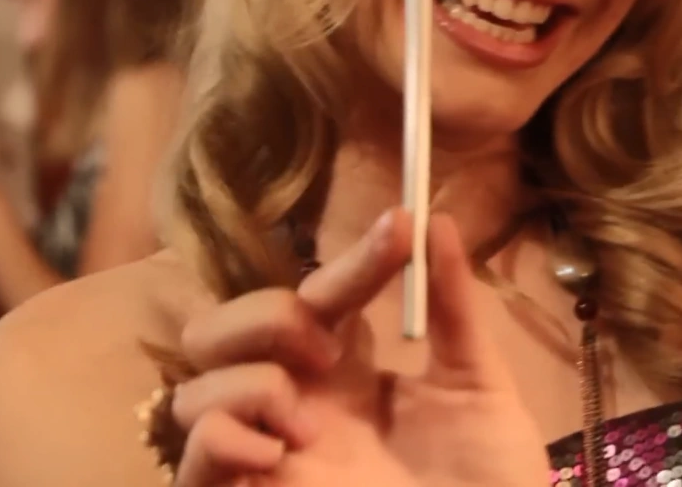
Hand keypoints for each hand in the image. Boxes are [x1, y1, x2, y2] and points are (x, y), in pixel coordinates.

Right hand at [171, 209, 550, 486]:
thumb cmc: (491, 483)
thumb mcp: (480, 388)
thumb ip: (455, 308)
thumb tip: (440, 221)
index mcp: (346, 373)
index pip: (318, 296)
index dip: (352, 261)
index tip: (401, 228)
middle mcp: (296, 407)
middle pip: (219, 332)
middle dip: (264, 317)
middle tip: (326, 348)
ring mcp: (269, 460)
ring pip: (191, 392)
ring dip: (247, 386)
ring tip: (307, 425)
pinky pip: (190, 460)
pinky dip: (224, 440)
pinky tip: (280, 455)